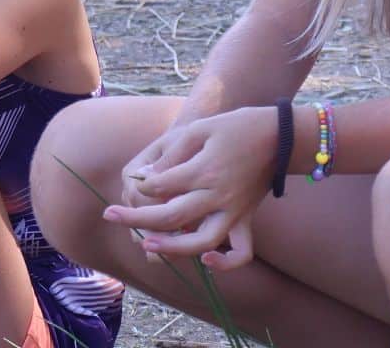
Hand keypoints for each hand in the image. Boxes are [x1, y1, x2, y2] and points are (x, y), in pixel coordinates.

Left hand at [102, 106, 277, 269]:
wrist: (279, 135)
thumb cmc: (235, 127)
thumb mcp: (199, 130)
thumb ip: (171, 155)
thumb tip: (145, 178)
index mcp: (204, 171)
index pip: (161, 186)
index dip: (140, 185)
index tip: (133, 180)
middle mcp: (217, 196)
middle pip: (170, 216)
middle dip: (136, 218)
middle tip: (110, 215)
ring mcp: (233, 212)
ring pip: (200, 241)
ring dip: (171, 247)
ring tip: (146, 244)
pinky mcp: (246, 219)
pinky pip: (241, 251)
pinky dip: (225, 263)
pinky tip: (206, 260)